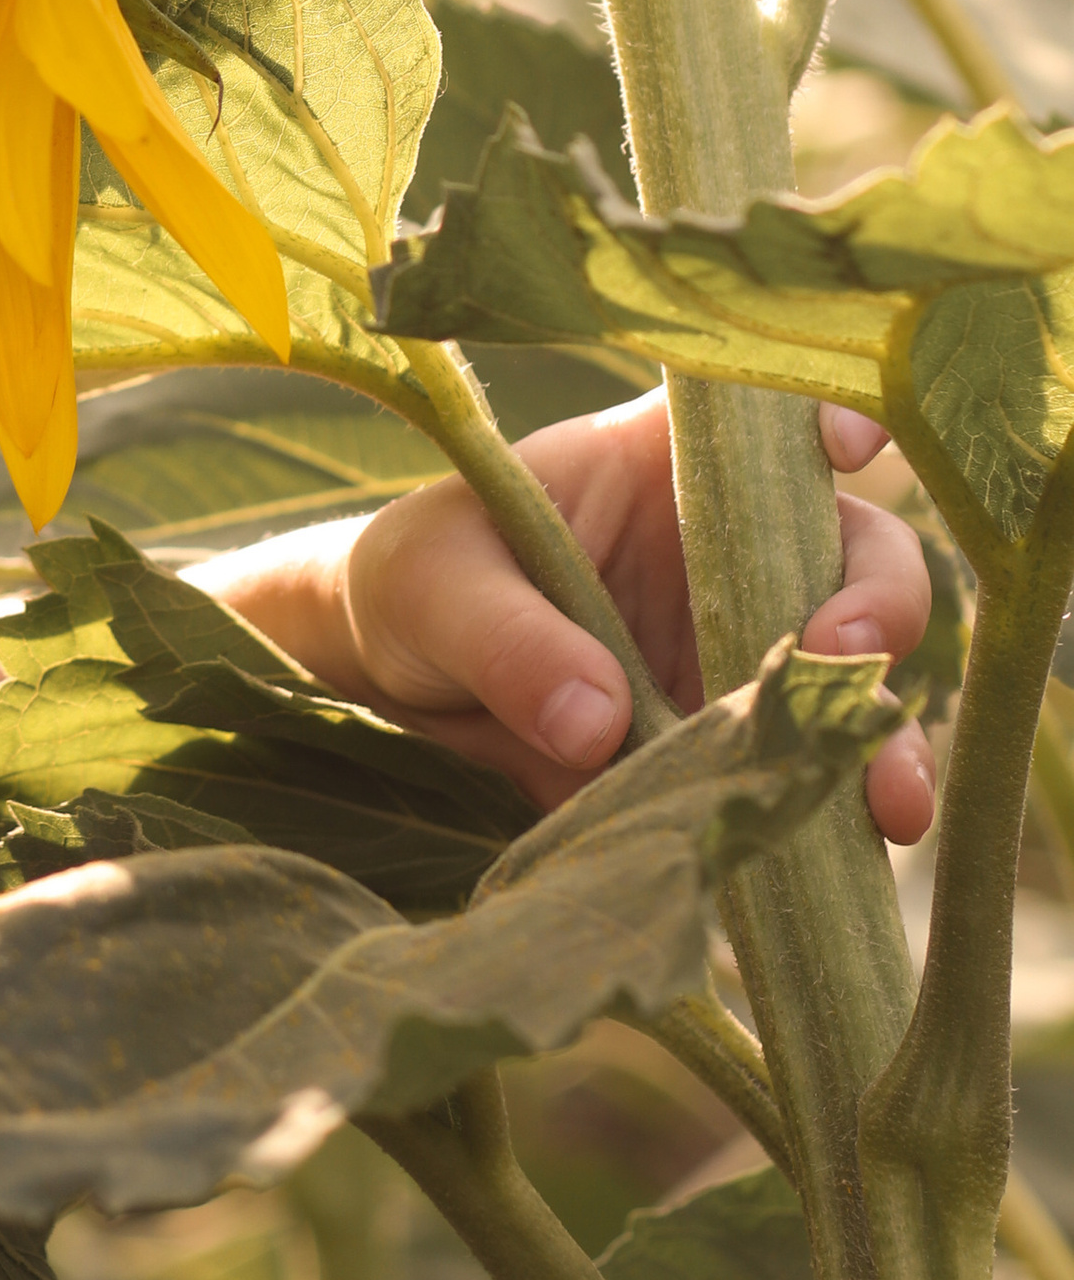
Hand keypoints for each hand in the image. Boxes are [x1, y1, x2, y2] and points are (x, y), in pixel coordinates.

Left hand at [328, 390, 934, 838]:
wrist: (389, 687)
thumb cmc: (412, 583)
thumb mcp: (434, 586)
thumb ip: (508, 638)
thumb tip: (597, 724)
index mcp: (663, 463)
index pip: (771, 419)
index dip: (828, 422)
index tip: (845, 448)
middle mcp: (729, 548)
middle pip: (855, 557)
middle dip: (879, 607)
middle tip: (843, 657)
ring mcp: (739, 648)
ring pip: (851, 683)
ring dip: (881, 740)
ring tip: (890, 802)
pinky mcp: (729, 742)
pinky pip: (800, 773)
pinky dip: (832, 816)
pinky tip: (840, 860)